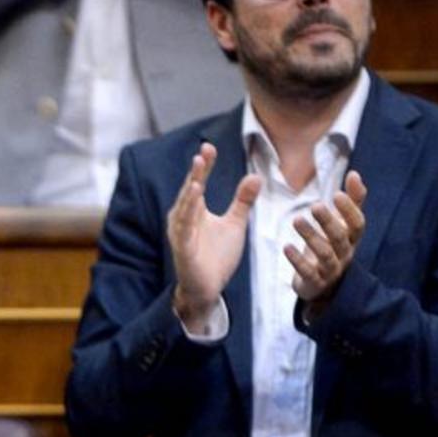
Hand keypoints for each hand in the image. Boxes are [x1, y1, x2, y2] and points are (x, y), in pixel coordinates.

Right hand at [167, 141, 260, 329]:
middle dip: (196, 172)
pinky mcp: (183, 249)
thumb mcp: (234, 224)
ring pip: (185, 208)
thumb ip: (242, 201)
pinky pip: (185, 229)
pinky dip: (188, 214)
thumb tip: (255, 176)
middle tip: (203, 153)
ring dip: (190, 191)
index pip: (198, 182)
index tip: (209, 147)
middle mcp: (184, 218)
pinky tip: (194, 200)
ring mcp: (181, 234)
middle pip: (190, 190)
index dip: (204, 166)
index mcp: (194, 210)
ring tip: (198, 174)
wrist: (208, 289)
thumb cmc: (216, 257)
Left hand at [286, 170, 367, 305]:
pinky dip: (297, 260)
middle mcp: (345, 253)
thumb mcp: (344, 223)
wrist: (324, 283)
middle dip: (328, 221)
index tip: (336, 194)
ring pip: (325, 254)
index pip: (357, 224)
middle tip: (315, 206)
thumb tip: (355, 173)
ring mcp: (331, 269)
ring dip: (311, 237)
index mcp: (352, 238)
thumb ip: (352, 201)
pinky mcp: (315, 282)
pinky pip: (308, 272)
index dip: (349, 210)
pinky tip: (286, 247)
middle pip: (340, 237)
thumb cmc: (334, 245)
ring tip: (296, 220)